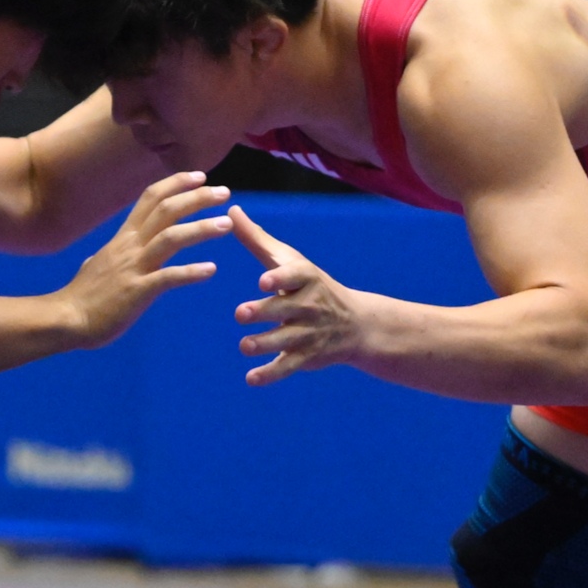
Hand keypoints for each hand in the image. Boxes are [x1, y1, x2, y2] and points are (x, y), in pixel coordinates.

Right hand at [59, 171, 226, 347]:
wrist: (66, 319)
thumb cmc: (82, 296)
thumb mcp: (96, 265)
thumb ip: (108, 256)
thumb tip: (103, 254)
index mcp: (124, 237)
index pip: (151, 198)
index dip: (177, 183)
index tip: (201, 176)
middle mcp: (130, 246)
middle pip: (166, 209)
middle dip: (197, 198)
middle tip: (225, 192)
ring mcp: (133, 268)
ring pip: (171, 237)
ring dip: (201, 228)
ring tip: (227, 224)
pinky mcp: (137, 292)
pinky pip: (168, 277)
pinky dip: (191, 272)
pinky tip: (211, 270)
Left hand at [230, 205, 362, 385]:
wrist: (356, 324)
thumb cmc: (310, 285)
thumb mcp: (290, 260)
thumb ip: (257, 239)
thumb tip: (231, 207)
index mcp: (305, 278)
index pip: (295, 276)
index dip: (280, 278)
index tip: (264, 280)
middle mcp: (309, 305)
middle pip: (286, 308)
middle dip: (264, 312)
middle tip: (241, 314)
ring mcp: (309, 333)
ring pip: (286, 339)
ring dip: (264, 343)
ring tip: (244, 345)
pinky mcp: (306, 357)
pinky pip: (288, 367)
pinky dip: (270, 374)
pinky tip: (251, 379)